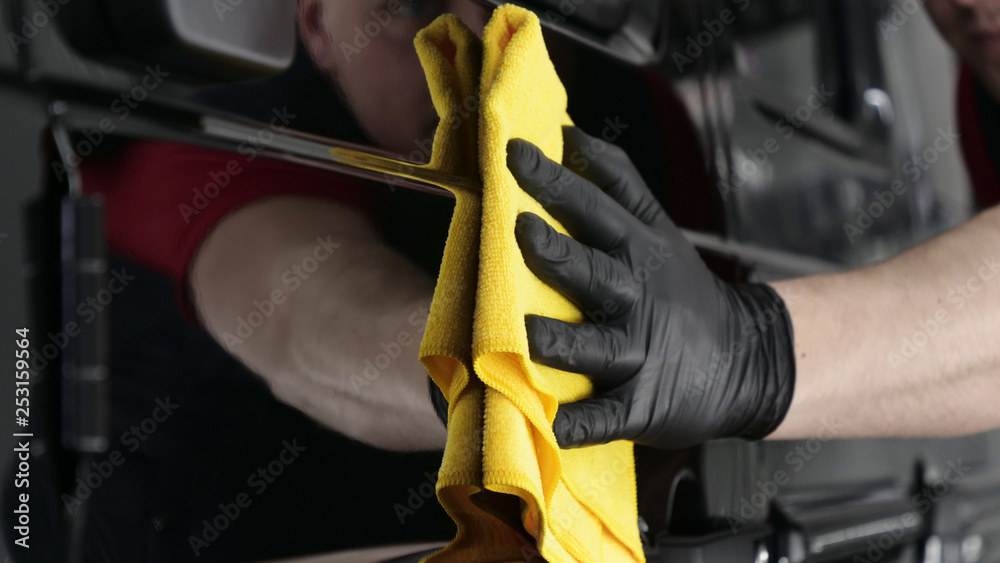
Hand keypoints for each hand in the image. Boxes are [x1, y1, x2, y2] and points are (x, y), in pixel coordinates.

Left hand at [508, 126, 795, 449]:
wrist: (742, 358)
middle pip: (593, 273)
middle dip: (558, 253)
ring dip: (561, 341)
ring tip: (526, 335)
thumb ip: (614, 181)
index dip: (557, 180)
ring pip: (595, 347)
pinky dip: (581, 424)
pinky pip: (606, 417)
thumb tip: (566, 131)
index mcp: (637, 251)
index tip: (516, 152)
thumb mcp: (656, 227)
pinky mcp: (640, 404)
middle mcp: (635, 298)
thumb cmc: (677, 286)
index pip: (596, 208)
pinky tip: (552, 428)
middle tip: (522, 230)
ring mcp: (638, 353)